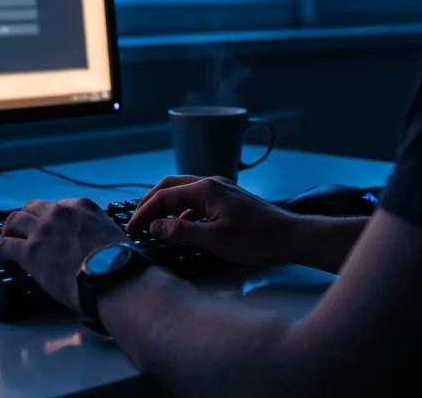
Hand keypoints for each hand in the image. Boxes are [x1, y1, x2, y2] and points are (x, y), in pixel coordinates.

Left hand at [0, 198, 127, 312]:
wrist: (113, 278)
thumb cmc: (119, 262)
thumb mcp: (113, 233)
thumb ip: (98, 230)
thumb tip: (95, 244)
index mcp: (82, 207)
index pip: (58, 206)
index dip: (49, 218)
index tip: (47, 229)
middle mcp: (60, 213)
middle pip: (32, 208)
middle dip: (26, 219)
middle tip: (22, 232)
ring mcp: (44, 230)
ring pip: (14, 221)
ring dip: (9, 231)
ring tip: (7, 241)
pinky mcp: (31, 251)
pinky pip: (6, 246)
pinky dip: (1, 252)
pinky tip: (1, 259)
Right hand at [124, 175, 304, 267]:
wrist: (292, 237)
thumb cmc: (256, 240)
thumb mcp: (214, 240)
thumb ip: (181, 232)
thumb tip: (155, 227)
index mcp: (205, 188)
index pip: (163, 196)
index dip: (143, 213)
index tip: (130, 231)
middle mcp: (211, 182)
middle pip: (170, 186)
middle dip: (149, 203)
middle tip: (135, 223)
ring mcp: (221, 189)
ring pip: (183, 191)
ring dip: (166, 206)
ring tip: (153, 225)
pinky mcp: (229, 199)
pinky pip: (197, 200)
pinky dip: (182, 211)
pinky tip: (182, 228)